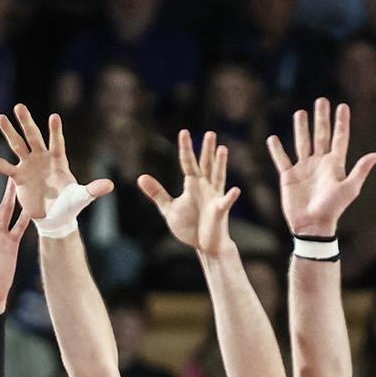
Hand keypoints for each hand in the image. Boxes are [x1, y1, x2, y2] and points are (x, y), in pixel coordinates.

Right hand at [0, 104, 115, 220]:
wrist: (55, 217)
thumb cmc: (70, 205)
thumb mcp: (82, 197)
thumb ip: (93, 190)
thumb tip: (110, 186)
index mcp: (59, 161)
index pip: (57, 143)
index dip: (55, 132)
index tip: (54, 117)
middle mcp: (43, 159)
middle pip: (33, 137)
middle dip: (26, 123)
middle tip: (19, 106)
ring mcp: (29, 166)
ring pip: (17, 146)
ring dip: (9, 133)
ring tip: (0, 118)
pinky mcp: (19, 177)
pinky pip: (4, 167)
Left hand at [139, 129, 234, 251]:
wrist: (203, 244)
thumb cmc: (189, 225)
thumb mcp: (168, 208)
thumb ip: (157, 193)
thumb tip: (141, 177)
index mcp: (192, 184)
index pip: (188, 162)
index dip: (186, 148)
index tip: (184, 132)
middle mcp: (205, 187)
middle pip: (206, 165)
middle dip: (207, 150)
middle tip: (210, 133)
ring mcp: (214, 197)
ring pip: (218, 177)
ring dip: (220, 164)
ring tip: (223, 149)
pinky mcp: (220, 211)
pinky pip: (225, 203)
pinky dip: (230, 197)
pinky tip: (234, 190)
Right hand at [265, 98, 375, 237]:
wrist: (312, 226)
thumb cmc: (333, 209)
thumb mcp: (349, 188)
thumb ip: (361, 170)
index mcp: (334, 164)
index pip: (339, 138)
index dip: (341, 122)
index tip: (342, 106)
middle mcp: (319, 163)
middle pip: (320, 135)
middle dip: (321, 118)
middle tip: (321, 100)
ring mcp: (303, 169)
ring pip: (302, 143)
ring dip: (301, 128)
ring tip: (300, 113)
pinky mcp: (288, 177)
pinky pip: (281, 160)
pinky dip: (276, 150)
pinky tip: (272, 138)